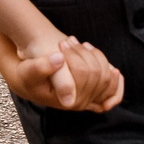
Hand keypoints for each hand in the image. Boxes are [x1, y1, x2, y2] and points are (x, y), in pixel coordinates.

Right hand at [0, 33, 123, 111]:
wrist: (32, 80)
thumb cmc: (29, 75)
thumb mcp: (30, 70)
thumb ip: (43, 66)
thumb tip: (59, 60)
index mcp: (68, 100)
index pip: (83, 72)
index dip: (75, 55)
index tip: (62, 42)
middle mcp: (81, 103)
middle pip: (97, 73)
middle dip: (83, 53)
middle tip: (68, 40)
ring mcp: (90, 100)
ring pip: (107, 76)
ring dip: (95, 56)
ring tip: (79, 45)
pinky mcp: (95, 95)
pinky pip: (114, 90)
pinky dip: (112, 74)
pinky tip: (101, 59)